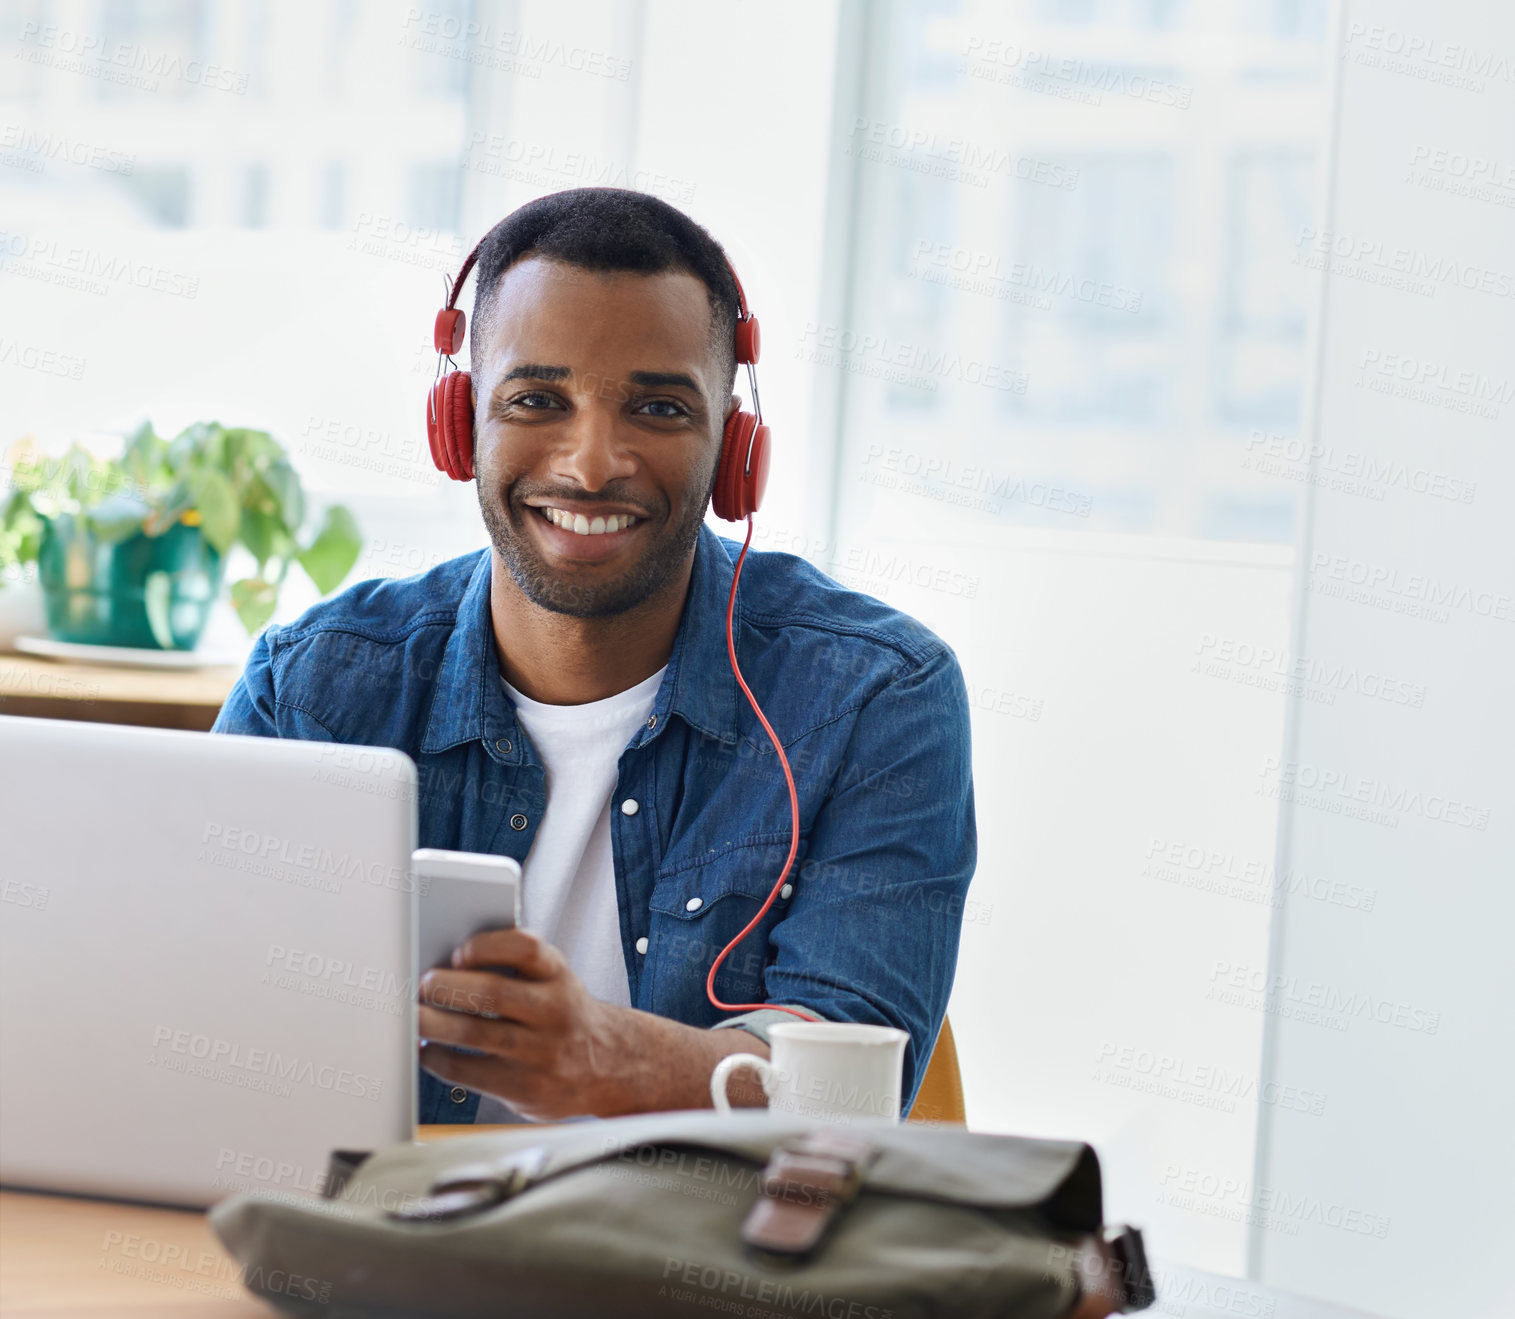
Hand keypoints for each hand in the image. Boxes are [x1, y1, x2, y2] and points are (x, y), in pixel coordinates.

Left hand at [417, 928, 774, 1118]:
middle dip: (447, 987)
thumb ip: (513, 969)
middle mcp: (555, 1011)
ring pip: (474, 1034)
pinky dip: (439, 1058)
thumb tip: (445, 965)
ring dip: (432, 1023)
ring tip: (413, 1016)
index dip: (488, 946)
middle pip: (493, 993)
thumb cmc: (563, 1014)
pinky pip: (468, 1072)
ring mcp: (541, 1052)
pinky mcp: (524, 1088)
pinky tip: (430, 1049)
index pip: (526, 948)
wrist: (609, 1064)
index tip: (459, 952)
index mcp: (559, 975)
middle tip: (422, 985)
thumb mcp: (553, 980)